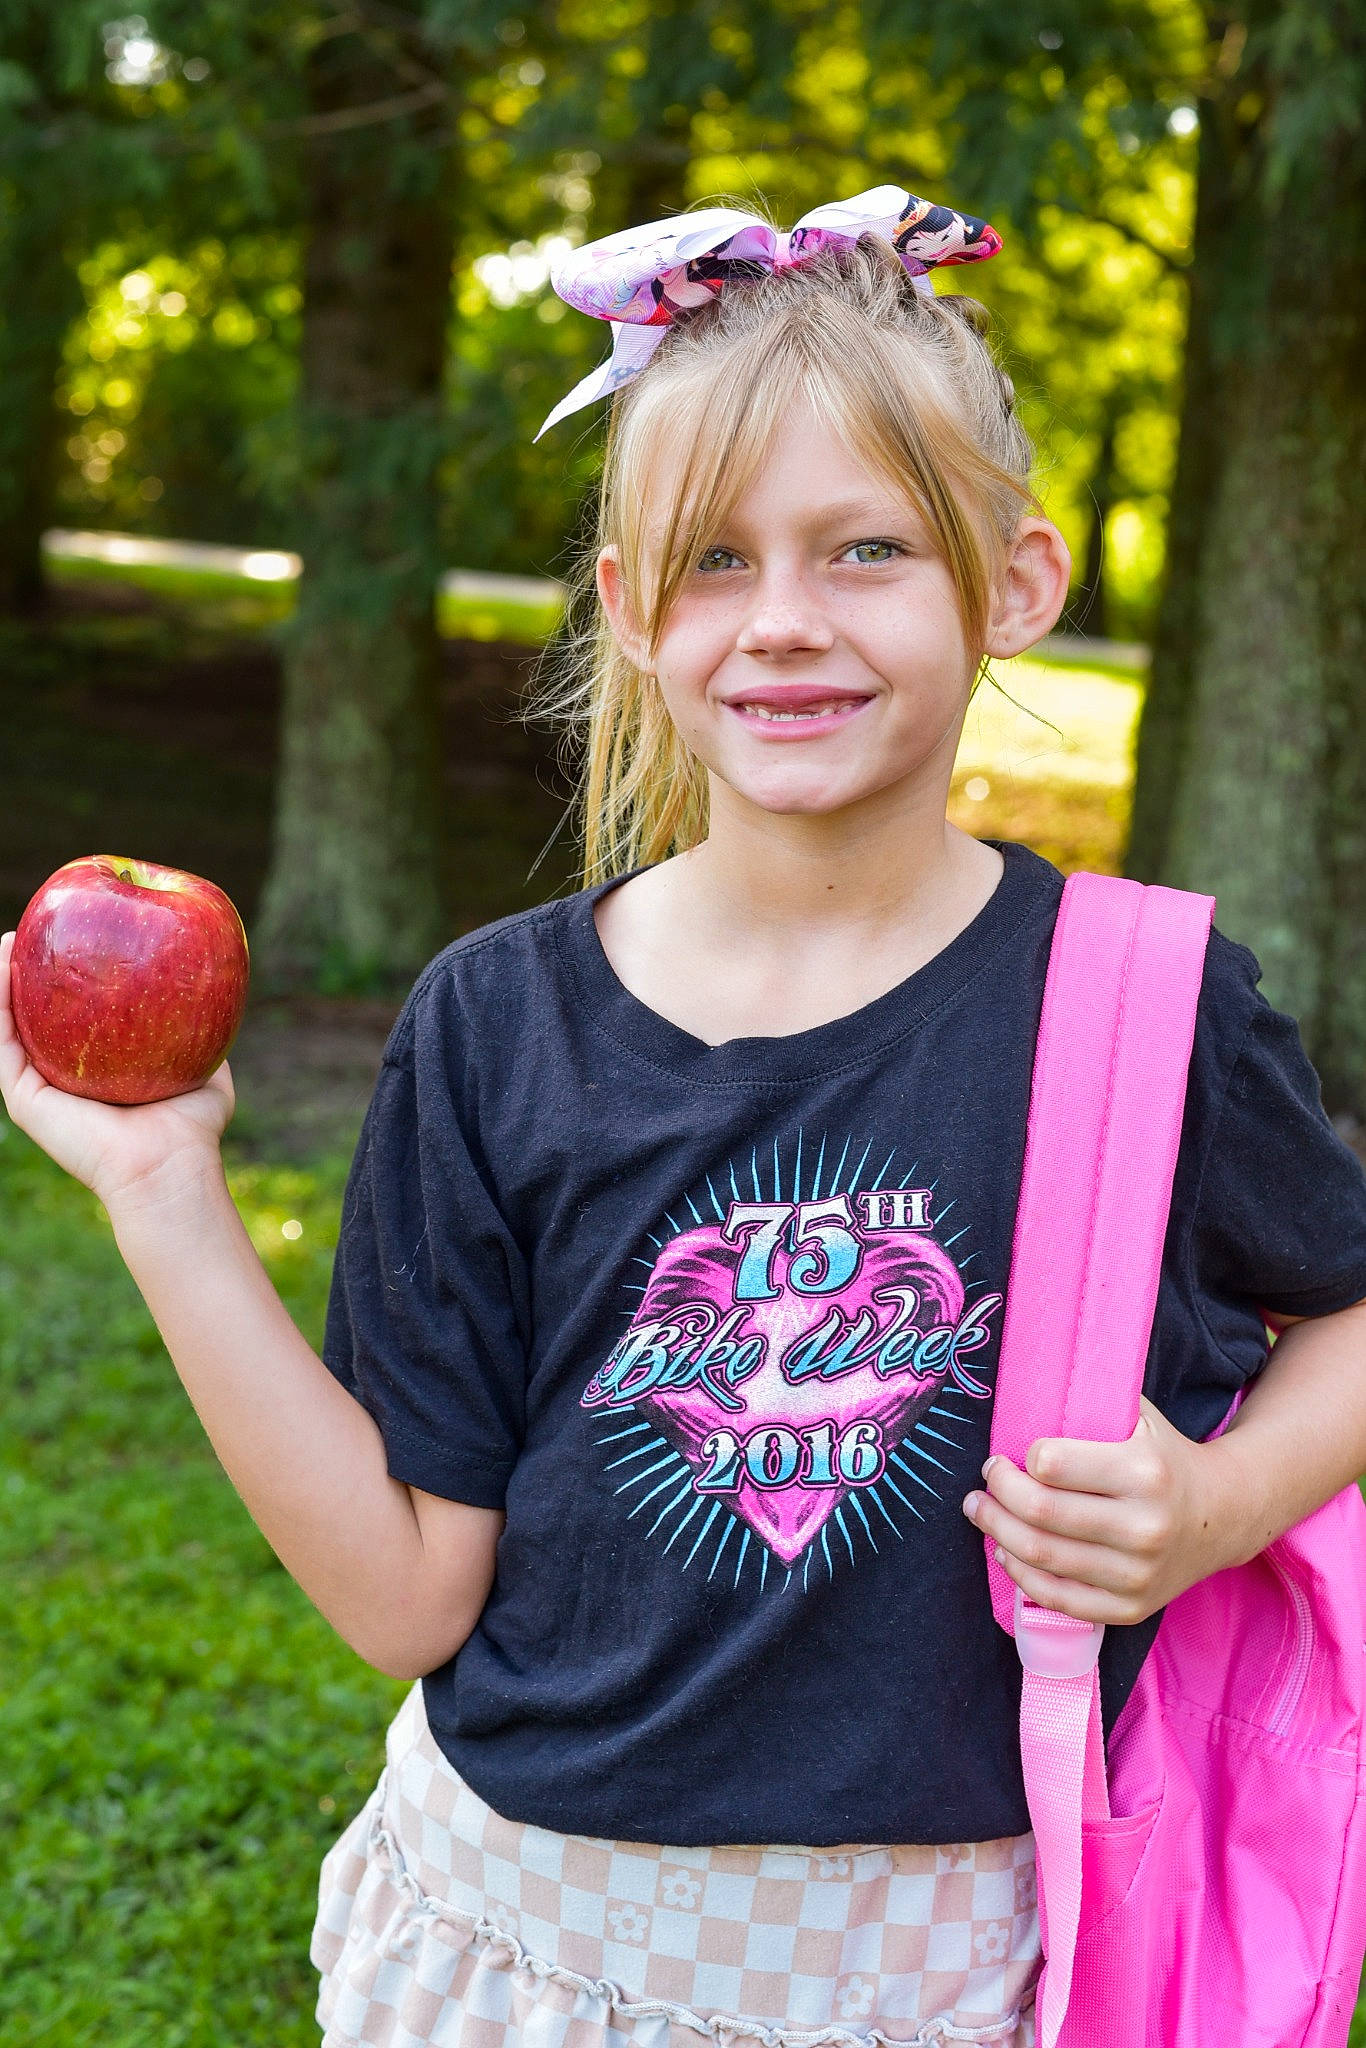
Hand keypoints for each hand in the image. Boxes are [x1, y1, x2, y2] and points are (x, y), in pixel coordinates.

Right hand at [0, 929, 233, 1210]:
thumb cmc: (192, 1127)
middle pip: (39, 1015)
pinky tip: (1, 967)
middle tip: (38, 930)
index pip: (79, 1018)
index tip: (79, 939)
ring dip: (4, 979)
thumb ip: (205, 1038)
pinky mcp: (24, 1097)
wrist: (167, 1166)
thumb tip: (217, 1001)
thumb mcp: (206, 1069)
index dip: (74, 981)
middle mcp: (66, 1075)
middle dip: (34, 972)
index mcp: (99, 1070)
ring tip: (12, 937)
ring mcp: (41, 1087)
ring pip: (10, 1023)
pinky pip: (2, 1041)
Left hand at [962, 1396, 1241, 1625]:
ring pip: (1042, 1557)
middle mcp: (1144, 1526)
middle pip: (1040, 1513)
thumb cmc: (1164, 1457)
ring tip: (981, 1513)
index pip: (1050, 1464)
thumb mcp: (1139, 1416)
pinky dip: (1022, 1575)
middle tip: (981, 1485)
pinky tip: (1007, 1553)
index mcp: (1144, 1471)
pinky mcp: (1131, 1608)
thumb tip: (1028, 1383)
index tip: (1004, 1456)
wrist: (1223, 1515)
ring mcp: (1139, 1573)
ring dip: (997, 1533)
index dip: (1016, 1461)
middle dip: (995, 1497)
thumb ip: (1090, 1397)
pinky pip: (1059, 1599)